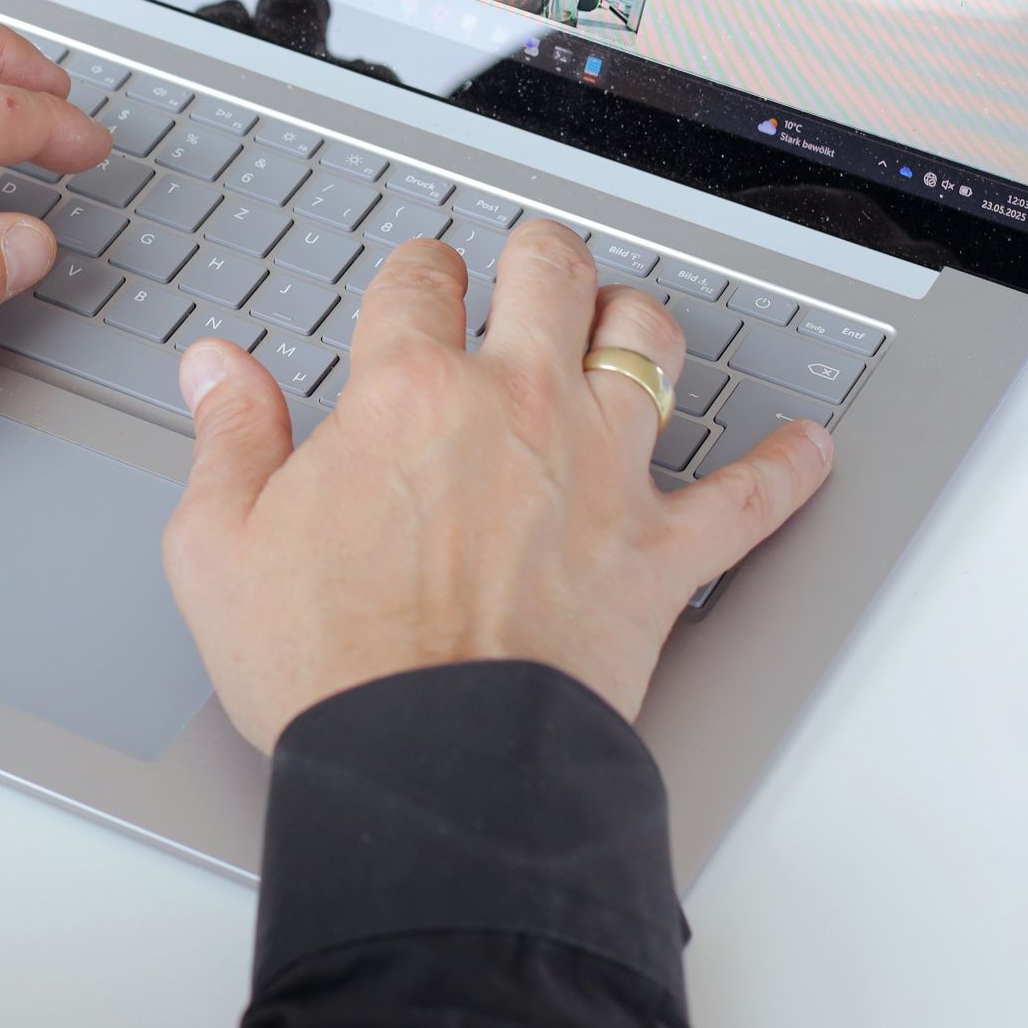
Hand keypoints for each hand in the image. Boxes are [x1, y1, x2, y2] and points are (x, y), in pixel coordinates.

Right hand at [163, 219, 833, 747]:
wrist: (432, 769)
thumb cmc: (330, 669)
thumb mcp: (223, 547)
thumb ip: (228, 438)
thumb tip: (217, 367)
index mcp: (408, 391)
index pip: (418, 278)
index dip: (417, 272)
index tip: (417, 284)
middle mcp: (518, 405)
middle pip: (550, 273)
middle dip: (537, 257)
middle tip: (532, 265)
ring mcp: (603, 470)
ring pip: (649, 342)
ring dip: (637, 321)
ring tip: (626, 320)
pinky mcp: (662, 551)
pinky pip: (750, 495)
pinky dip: (788, 468)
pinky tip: (810, 446)